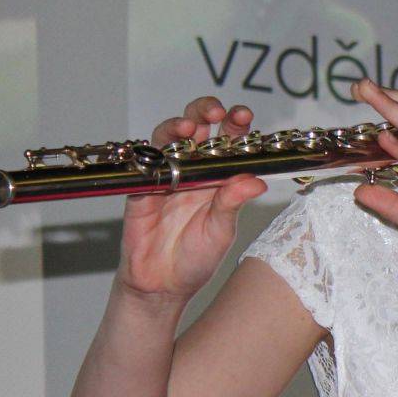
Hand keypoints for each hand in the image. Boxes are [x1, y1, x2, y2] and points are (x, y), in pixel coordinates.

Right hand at [115, 96, 267, 302]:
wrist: (161, 286)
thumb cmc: (195, 259)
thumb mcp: (221, 231)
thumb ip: (233, 204)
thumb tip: (256, 180)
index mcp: (217, 176)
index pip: (228, 140)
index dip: (235, 123)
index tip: (243, 115)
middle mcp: (191, 169)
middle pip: (197, 126)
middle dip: (205, 110)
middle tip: (217, 112)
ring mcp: (165, 175)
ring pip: (167, 137)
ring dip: (177, 125)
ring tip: (189, 127)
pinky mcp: (141, 187)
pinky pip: (143, 164)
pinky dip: (151, 155)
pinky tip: (161, 155)